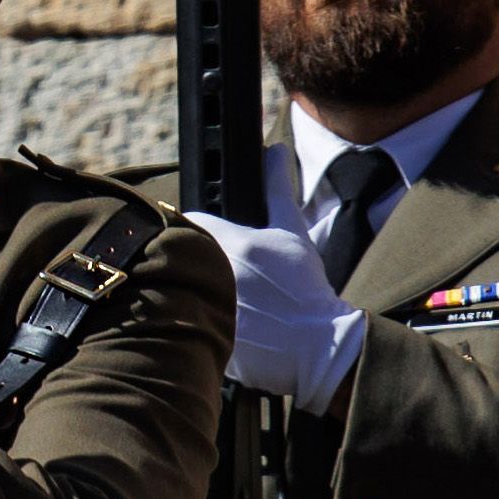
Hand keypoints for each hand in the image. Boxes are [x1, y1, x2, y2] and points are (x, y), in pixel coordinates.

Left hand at [184, 147, 364, 413]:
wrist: (318, 345)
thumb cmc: (306, 287)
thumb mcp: (293, 233)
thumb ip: (277, 190)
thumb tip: (275, 152)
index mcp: (231, 245)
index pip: (188, 222)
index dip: (194, 226)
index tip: (205, 235)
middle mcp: (213, 276)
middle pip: (181, 256)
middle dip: (191, 257)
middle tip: (214, 267)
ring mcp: (206, 309)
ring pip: (180, 289)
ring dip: (190, 288)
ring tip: (220, 297)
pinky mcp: (202, 338)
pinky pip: (187, 321)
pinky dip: (195, 319)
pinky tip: (218, 321)